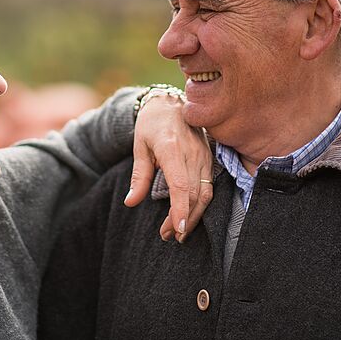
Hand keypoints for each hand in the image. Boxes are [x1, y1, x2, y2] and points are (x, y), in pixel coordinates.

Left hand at [125, 93, 213, 242]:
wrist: (170, 103)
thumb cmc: (151, 124)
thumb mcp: (139, 147)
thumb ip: (139, 176)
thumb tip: (130, 202)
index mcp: (172, 148)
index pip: (181, 185)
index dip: (180, 209)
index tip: (177, 229)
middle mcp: (193, 153)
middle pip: (194, 194)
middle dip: (183, 219)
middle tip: (168, 236)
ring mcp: (204, 156)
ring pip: (205, 193)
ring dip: (193, 216)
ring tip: (178, 232)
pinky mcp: (209, 158)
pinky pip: (209, 186)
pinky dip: (201, 205)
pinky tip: (190, 215)